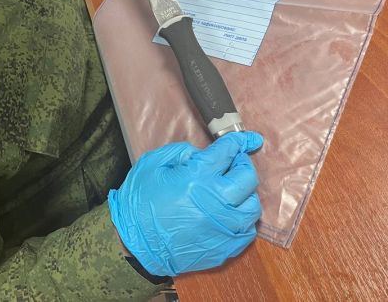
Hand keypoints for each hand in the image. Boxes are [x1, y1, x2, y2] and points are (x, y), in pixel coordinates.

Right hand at [108, 132, 263, 276]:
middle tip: (233, 164)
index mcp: (196, 177)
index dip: (241, 141)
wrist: (134, 244)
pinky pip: (248, 231)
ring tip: (231, 191)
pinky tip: (229, 214)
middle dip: (243, 165)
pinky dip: (243, 218)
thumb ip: (180, 152)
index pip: (228, 152)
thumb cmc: (139, 202)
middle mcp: (216, 201)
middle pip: (248, 177)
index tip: (250, 139)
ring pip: (253, 206)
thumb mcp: (152, 164)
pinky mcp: (224, 248)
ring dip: (245, 193)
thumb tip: (202, 154)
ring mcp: (223, 227)